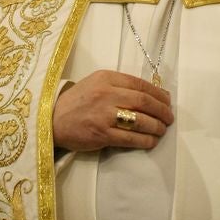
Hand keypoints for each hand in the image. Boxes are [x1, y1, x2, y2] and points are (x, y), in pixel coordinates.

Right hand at [52, 70, 173, 152]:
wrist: (50, 119)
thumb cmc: (76, 101)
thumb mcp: (96, 83)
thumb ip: (119, 85)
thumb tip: (150, 94)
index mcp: (106, 78)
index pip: (140, 84)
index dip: (158, 93)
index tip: (167, 100)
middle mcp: (106, 94)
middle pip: (143, 101)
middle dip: (162, 110)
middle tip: (169, 117)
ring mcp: (104, 115)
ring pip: (140, 120)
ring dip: (156, 126)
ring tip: (162, 129)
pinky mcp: (101, 134)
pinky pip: (130, 138)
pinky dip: (145, 140)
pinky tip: (151, 141)